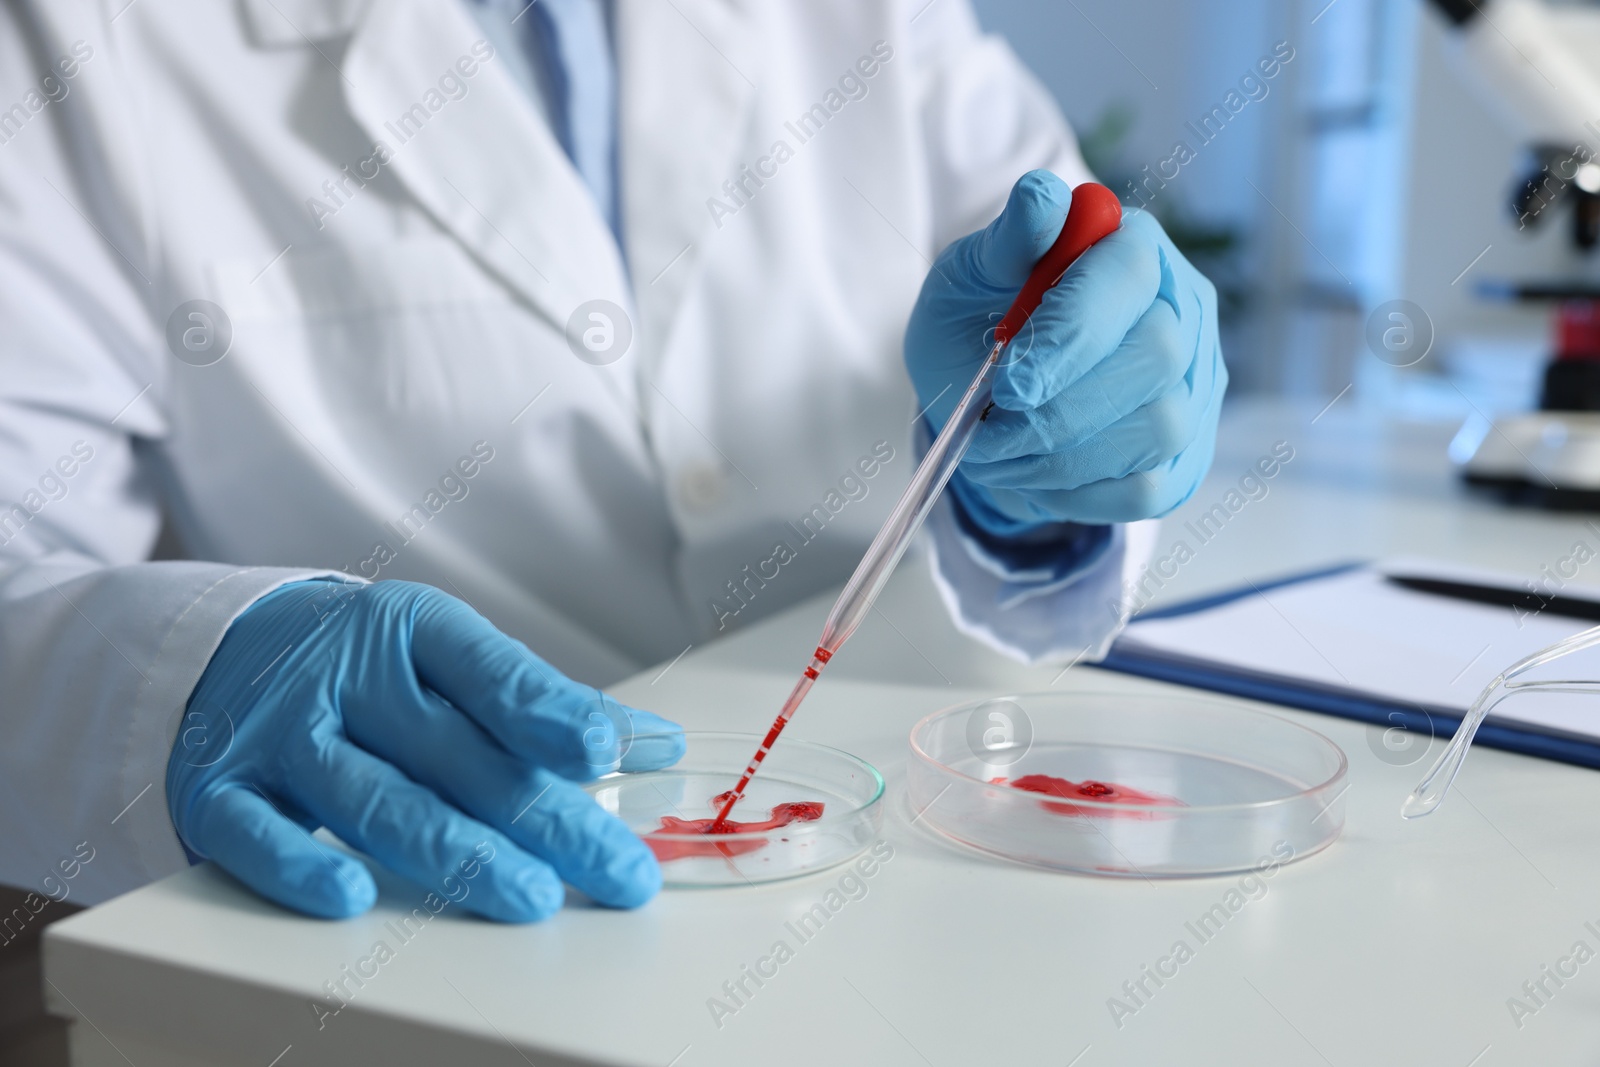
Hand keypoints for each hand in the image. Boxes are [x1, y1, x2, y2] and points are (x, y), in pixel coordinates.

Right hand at [167, 580, 683, 920]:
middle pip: (458, 755)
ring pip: (376, 800)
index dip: (548, 713)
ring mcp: (280, 734)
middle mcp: (345, 677)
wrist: (221, 649)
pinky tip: (352, 897)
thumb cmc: (368, 667)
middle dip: (547, 817)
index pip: (490, 671)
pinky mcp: (218, 790)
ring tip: (532, 896)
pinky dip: (298, 867)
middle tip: (618, 870)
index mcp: (411, 629)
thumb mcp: (448, 660)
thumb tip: (657, 744)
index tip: (603, 753)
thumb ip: (545, 706)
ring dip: (457, 853)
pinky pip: (255, 834)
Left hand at [904, 169, 1225, 527]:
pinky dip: (1079, 493)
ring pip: (1158, 430)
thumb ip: (1008, 241)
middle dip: (1062, 408)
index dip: (1072, 336)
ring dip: (1063, 456)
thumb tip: (1041, 199)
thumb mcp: (972, 273)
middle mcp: (1184, 311)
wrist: (986, 393)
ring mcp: (1197, 385)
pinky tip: (1036, 475)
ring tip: (1000, 454)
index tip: (1008, 383)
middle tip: (990, 432)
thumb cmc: (980, 318)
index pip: (1129, 279)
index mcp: (1136, 248)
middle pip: (1157, 359)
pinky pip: (1149, 488)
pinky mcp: (1188, 454)